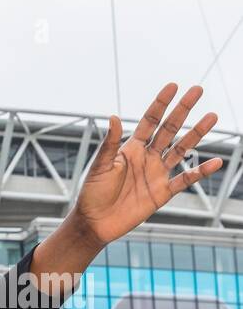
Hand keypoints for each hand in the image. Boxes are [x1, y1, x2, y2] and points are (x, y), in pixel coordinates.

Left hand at [68, 83, 222, 249]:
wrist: (95, 222)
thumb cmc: (92, 193)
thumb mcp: (100, 166)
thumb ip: (110, 144)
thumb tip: (114, 116)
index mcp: (131, 148)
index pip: (150, 121)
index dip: (161, 104)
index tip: (173, 85)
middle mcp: (147, 157)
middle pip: (169, 129)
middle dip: (183, 110)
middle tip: (198, 90)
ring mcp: (157, 173)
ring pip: (182, 149)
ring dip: (197, 134)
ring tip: (212, 117)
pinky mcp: (162, 192)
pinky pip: (185, 180)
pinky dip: (200, 172)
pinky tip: (216, 162)